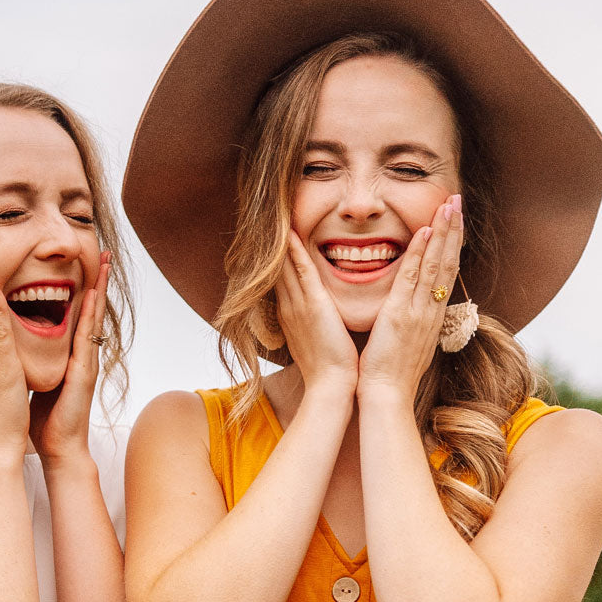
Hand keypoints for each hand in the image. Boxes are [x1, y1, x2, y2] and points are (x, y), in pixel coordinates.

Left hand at [29, 251, 110, 463]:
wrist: (58, 447)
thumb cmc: (41, 419)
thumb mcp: (29, 380)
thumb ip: (23, 360)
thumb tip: (3, 343)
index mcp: (66, 355)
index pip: (72, 313)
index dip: (77, 288)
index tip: (80, 263)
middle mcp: (80, 353)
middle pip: (88, 308)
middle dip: (96, 279)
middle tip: (101, 250)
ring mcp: (86, 361)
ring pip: (93, 316)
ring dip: (100, 288)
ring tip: (104, 261)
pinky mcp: (85, 371)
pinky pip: (87, 336)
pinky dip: (91, 314)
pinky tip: (94, 295)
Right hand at [276, 231, 357, 398]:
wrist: (331, 385)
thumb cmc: (330, 369)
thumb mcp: (316, 343)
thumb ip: (315, 326)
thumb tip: (321, 318)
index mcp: (290, 315)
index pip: (281, 280)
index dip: (277, 259)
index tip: (276, 240)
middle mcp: (288, 307)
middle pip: (277, 268)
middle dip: (274, 245)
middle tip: (270, 218)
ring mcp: (298, 305)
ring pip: (285, 265)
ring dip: (282, 241)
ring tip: (278, 216)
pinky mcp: (312, 304)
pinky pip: (301, 270)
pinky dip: (295, 251)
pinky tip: (292, 232)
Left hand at [357, 194, 463, 402]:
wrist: (387, 396)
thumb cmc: (392, 374)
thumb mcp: (409, 343)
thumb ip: (412, 323)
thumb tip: (412, 312)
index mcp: (432, 316)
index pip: (446, 273)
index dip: (451, 245)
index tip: (454, 220)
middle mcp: (431, 311)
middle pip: (448, 262)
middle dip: (453, 229)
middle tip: (457, 200)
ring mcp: (419, 312)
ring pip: (437, 265)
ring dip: (443, 233)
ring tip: (449, 205)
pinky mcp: (401, 316)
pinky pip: (413, 279)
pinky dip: (420, 254)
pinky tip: (425, 232)